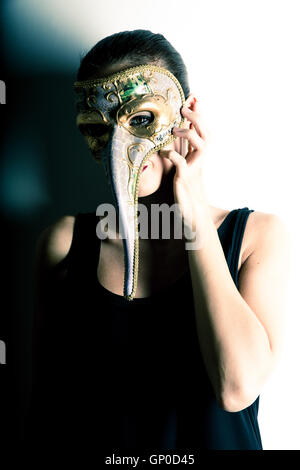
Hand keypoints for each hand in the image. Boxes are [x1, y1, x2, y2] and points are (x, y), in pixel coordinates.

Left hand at [160, 100, 209, 238]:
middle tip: (185, 105)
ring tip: (175, 128)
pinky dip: (171, 155)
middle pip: (206, 132)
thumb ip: (181, 152)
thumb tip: (173, 136)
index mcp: (197, 155)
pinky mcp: (185, 179)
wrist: (193, 213)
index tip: (194, 96)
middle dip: (197, 117)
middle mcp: (199, 159)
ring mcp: (194, 168)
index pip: (201, 129)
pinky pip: (181, 163)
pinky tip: (162, 152)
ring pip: (201, 144)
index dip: (199, 113)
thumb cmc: (186, 190)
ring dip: (189, 132)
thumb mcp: (183, 167)